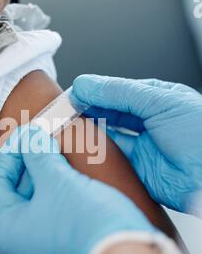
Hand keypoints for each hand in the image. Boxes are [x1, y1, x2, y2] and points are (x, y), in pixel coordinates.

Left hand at [0, 126, 154, 253]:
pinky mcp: (61, 252)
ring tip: (59, 155)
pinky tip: (70, 177)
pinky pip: (50, 216)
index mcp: (6, 230)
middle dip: (29, 164)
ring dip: (44, 178)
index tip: (26, 135)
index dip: (10, 153)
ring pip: (34, 204)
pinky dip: (55, 195)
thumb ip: (38, 154)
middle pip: (14, 194)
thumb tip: (29, 137)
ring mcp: (40, 252)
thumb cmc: (87, 222)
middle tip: (43, 141)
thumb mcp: (57, 180)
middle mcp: (18, 246)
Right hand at [73, 75, 201, 213]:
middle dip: (87, 110)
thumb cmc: (200, 132)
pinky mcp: (137, 170)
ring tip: (69, 126)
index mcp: (156, 99)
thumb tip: (86, 83)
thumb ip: (119, 92)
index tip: (72, 93)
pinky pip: (111, 159)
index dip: (94, 91)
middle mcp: (147, 122)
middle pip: (109, 113)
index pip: (117, 91)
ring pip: (107, 136)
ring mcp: (142, 146)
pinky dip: (96, 153)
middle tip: (65, 110)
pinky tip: (84, 145)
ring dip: (89, 131)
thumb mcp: (159, 100)